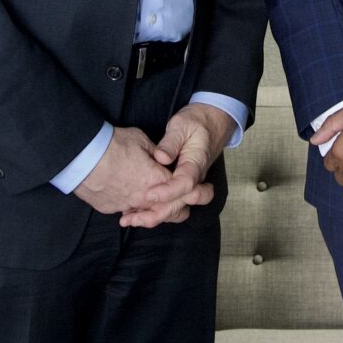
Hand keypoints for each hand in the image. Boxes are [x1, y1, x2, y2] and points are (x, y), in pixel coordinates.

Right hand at [77, 127, 206, 225]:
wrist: (84, 156)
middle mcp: (147, 198)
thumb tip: (163, 157)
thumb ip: (157, 152)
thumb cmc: (113, 145)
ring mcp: (129, 205)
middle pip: (175, 213)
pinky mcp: (113, 209)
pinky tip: (133, 204)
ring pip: (152, 217)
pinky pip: (130, 213)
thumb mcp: (141, 140)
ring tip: (157, 204)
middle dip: (181, 207)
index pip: (188, 193)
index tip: (204, 189)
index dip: (198, 192)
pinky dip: (134, 210)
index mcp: (160, 179)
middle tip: (183, 200)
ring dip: (157, 211)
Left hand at [128, 103, 230, 224]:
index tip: (149, 194)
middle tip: (133, 216)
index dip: (167, 192)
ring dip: (155, 216)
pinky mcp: (182, 186)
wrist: (212, 124)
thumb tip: (161, 157)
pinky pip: (172, 204)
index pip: (185, 184)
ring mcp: (189, 185)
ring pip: (177, 209)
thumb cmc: (196, 123)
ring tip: (130, 218)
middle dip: (158, 213)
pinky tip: (135, 211)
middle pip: (181, 204)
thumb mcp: (182, 125)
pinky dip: (155, 210)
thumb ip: (171, 142)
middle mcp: (195, 179)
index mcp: (195, 164)